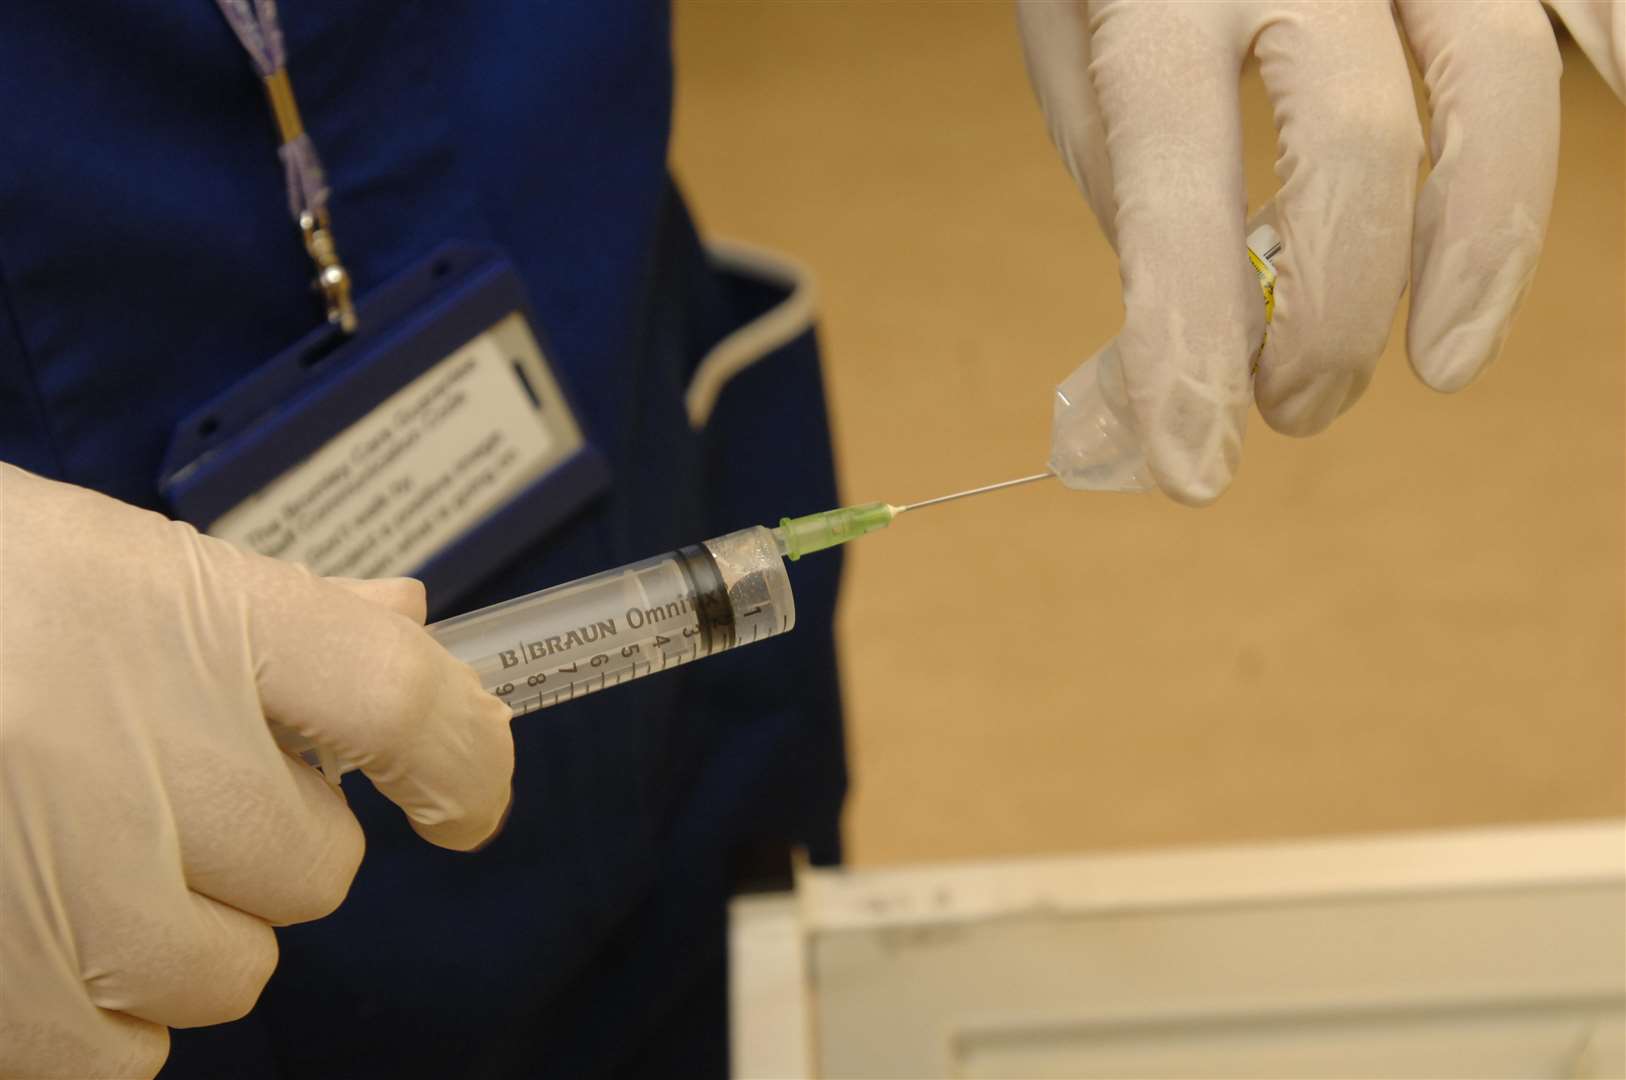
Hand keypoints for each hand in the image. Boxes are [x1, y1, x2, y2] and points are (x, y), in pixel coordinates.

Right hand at [0, 465, 512, 1078]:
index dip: (466, 758)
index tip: (468, 799)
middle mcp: (139, 755)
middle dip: (264, 846)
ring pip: (229, 975)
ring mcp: (64, 892)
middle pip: (317, 868)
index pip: (399, 699)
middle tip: (167, 790)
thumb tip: (410, 619)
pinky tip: (30, 924)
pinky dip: (101, 1014)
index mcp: (187, 618)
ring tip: (77, 853)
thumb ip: (275, 611)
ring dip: (183, 935)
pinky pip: (128, 1056)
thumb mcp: (117, 570)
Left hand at [1020, 0, 1622, 505]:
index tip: (1196, 471)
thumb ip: (1133, 176)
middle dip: (1329, 323)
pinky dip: (1619, 93)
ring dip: (1480, 260)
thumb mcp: (1077, 42)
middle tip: (1299, 409)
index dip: (1187, 346)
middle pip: (1357, 158)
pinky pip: (1597, 8)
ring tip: (1444, 362)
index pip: (1176, 195)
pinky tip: (1564, 222)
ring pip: (1498, 99)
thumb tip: (1197, 334)